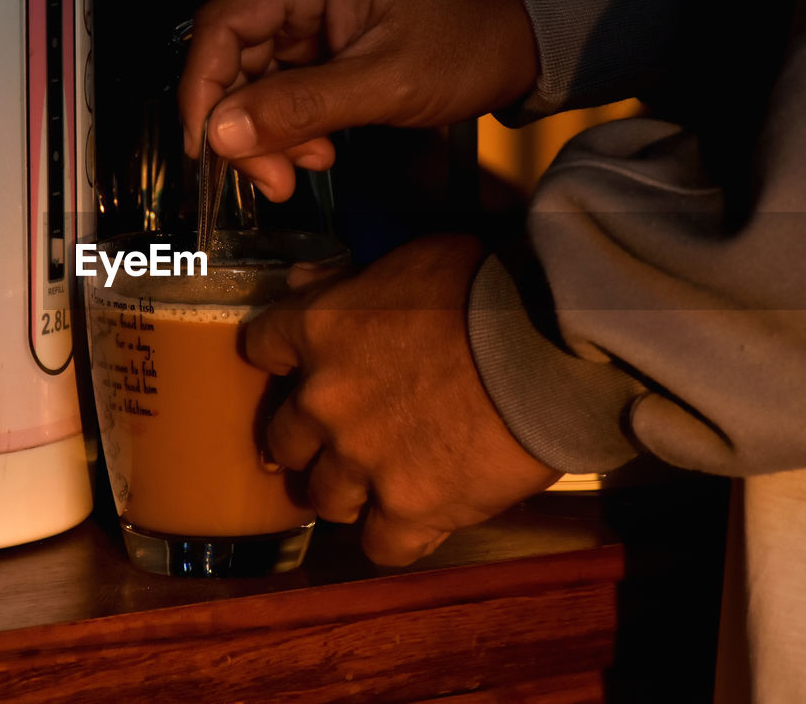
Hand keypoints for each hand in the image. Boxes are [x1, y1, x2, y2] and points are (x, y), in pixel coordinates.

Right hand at [179, 0, 537, 200]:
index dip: (203, 91)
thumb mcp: (385, 83)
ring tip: (305, 166)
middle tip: (271, 179)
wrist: (527, 31)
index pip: (222, 25)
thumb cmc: (471, 40)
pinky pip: (284, 80)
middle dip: (243, 123)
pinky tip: (317, 148)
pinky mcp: (325, 31)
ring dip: (269, 129)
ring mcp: (311, 2)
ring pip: (255, 74)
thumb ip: (300, 108)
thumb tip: (222, 134)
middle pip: (233, 53)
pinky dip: (292, 121)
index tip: (208, 150)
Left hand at [244, 235, 558, 565]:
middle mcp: (324, 402)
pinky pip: (380, 546)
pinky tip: (417, 522)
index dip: (279, 360)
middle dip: (305, 442)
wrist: (544, 344)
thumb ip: (346, 282)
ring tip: (378, 484)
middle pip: (283, 439)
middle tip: (337, 439)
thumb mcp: (408, 260)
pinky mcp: (410, 509)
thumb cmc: (483, 286)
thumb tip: (301, 283)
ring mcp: (362, 462)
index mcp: (318, 330)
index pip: (261, 347)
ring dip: (345, 491)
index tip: (296, 366)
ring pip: (324, 498)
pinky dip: (395, 536)